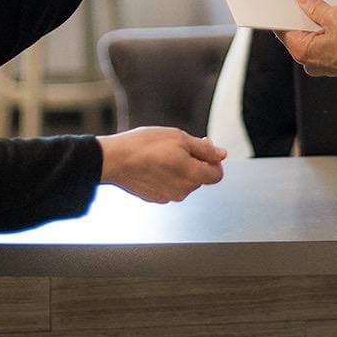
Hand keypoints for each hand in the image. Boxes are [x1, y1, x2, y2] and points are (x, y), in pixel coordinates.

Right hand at [98, 127, 225, 202]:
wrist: (115, 160)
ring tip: (162, 154)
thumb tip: (221, 154)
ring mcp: (168, 197)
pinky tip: (153, 165)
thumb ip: (204, 149)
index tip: (203, 148)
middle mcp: (183, 191)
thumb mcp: (179, 138)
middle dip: (195, 162)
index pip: (217, 175)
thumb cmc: (145, 146)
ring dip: (180, 169)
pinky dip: (166, 176)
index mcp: (193, 176)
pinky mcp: (155, 198)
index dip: (213, 160)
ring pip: (184, 182)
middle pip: (200, 177)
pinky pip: (169, 186)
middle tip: (178, 146)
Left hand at [279, 0, 336, 79]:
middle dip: (304, 17)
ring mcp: (322, 64)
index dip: (286, 12)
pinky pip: (325, 45)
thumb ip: (314, 7)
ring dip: (319, 25)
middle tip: (312, 1)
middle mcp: (309, 62)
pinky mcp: (335, 64)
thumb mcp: (334, 17)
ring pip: (313, 39)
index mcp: (301, 51)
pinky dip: (328, 34)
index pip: (283, 29)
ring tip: (330, 13)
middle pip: (298, 33)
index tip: (290, 0)